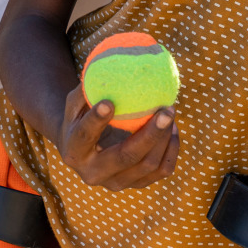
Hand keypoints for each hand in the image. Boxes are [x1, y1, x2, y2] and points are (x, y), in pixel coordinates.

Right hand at [56, 84, 178, 190]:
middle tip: (166, 110)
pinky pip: (161, 171)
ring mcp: (116, 183)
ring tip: (170, 113)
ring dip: (165, 139)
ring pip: (148, 165)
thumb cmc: (79, 117)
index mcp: (74, 152)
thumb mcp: (75, 103)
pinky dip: (171, 149)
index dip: (96, 120)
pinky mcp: (135, 185)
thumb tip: (103, 62)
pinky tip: (173, 129)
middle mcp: (94, 174)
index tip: (110, 101)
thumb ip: (86, 88)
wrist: (82, 149)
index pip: (85, 137)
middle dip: (150, 135)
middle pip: (126, 157)